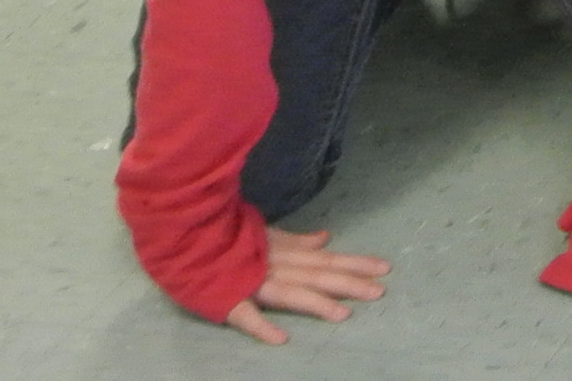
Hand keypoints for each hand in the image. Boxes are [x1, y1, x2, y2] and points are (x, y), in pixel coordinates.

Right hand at [221, 225, 388, 343]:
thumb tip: (326, 238)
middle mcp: (274, 266)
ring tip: (343, 315)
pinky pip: (245, 316)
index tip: (385, 268)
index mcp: (283, 251)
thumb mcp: (265, 233)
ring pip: (289, 293)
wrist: (186, 237)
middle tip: (380, 292)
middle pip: (316, 274)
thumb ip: (295, 240)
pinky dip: (262, 326)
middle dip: (348, 282)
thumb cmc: (226, 238)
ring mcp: (251, 283)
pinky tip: (281, 339)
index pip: (326, 258)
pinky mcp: (227, 300)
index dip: (355, 262)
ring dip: (316, 303)